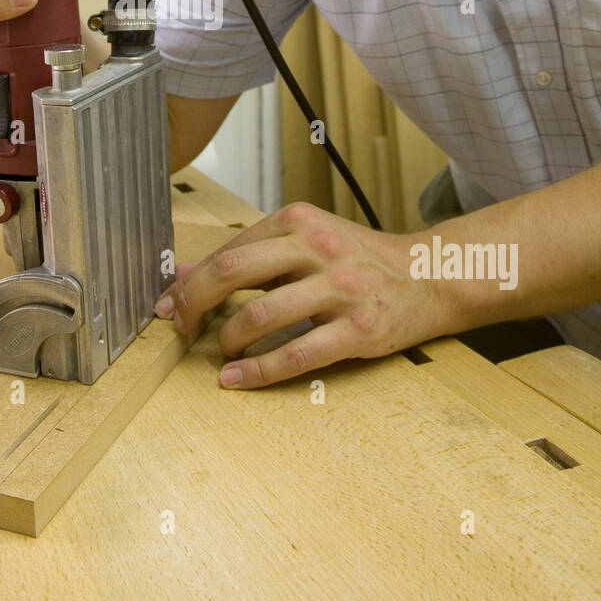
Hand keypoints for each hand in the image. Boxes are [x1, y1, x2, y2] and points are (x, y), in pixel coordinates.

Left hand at [155, 203, 452, 387]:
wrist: (429, 276)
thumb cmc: (358, 260)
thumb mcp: (305, 241)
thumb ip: (250, 254)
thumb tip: (187, 272)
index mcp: (300, 221)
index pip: (230, 250)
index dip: (191, 280)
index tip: (170, 302)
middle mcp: (318, 249)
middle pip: (233, 272)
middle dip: (195, 302)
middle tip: (181, 325)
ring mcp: (340, 290)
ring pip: (260, 316)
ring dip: (228, 339)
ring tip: (222, 350)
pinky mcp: (358, 330)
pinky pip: (295, 355)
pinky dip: (256, 372)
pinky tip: (236, 379)